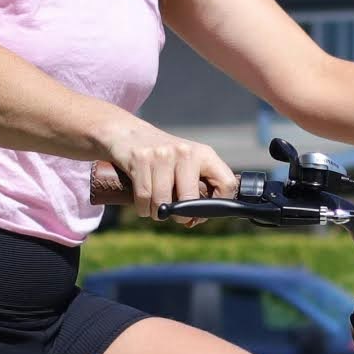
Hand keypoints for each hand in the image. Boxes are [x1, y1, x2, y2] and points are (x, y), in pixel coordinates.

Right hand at [95, 119, 241, 213]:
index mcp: (203, 154)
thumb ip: (196, 188)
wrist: (127, 132)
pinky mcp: (140, 158)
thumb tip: (195, 220)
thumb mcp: (185, 164)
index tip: (204, 212)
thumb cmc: (161, 158)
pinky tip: (144, 204)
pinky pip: (144, 198)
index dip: (218, 205)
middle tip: (174, 215)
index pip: (227, 184)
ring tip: (156, 207)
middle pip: (190, 200)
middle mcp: (185, 152)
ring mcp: (162, 154)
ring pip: (163, 202)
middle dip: (181, 216)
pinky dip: (143, 209)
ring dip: (158, 213)